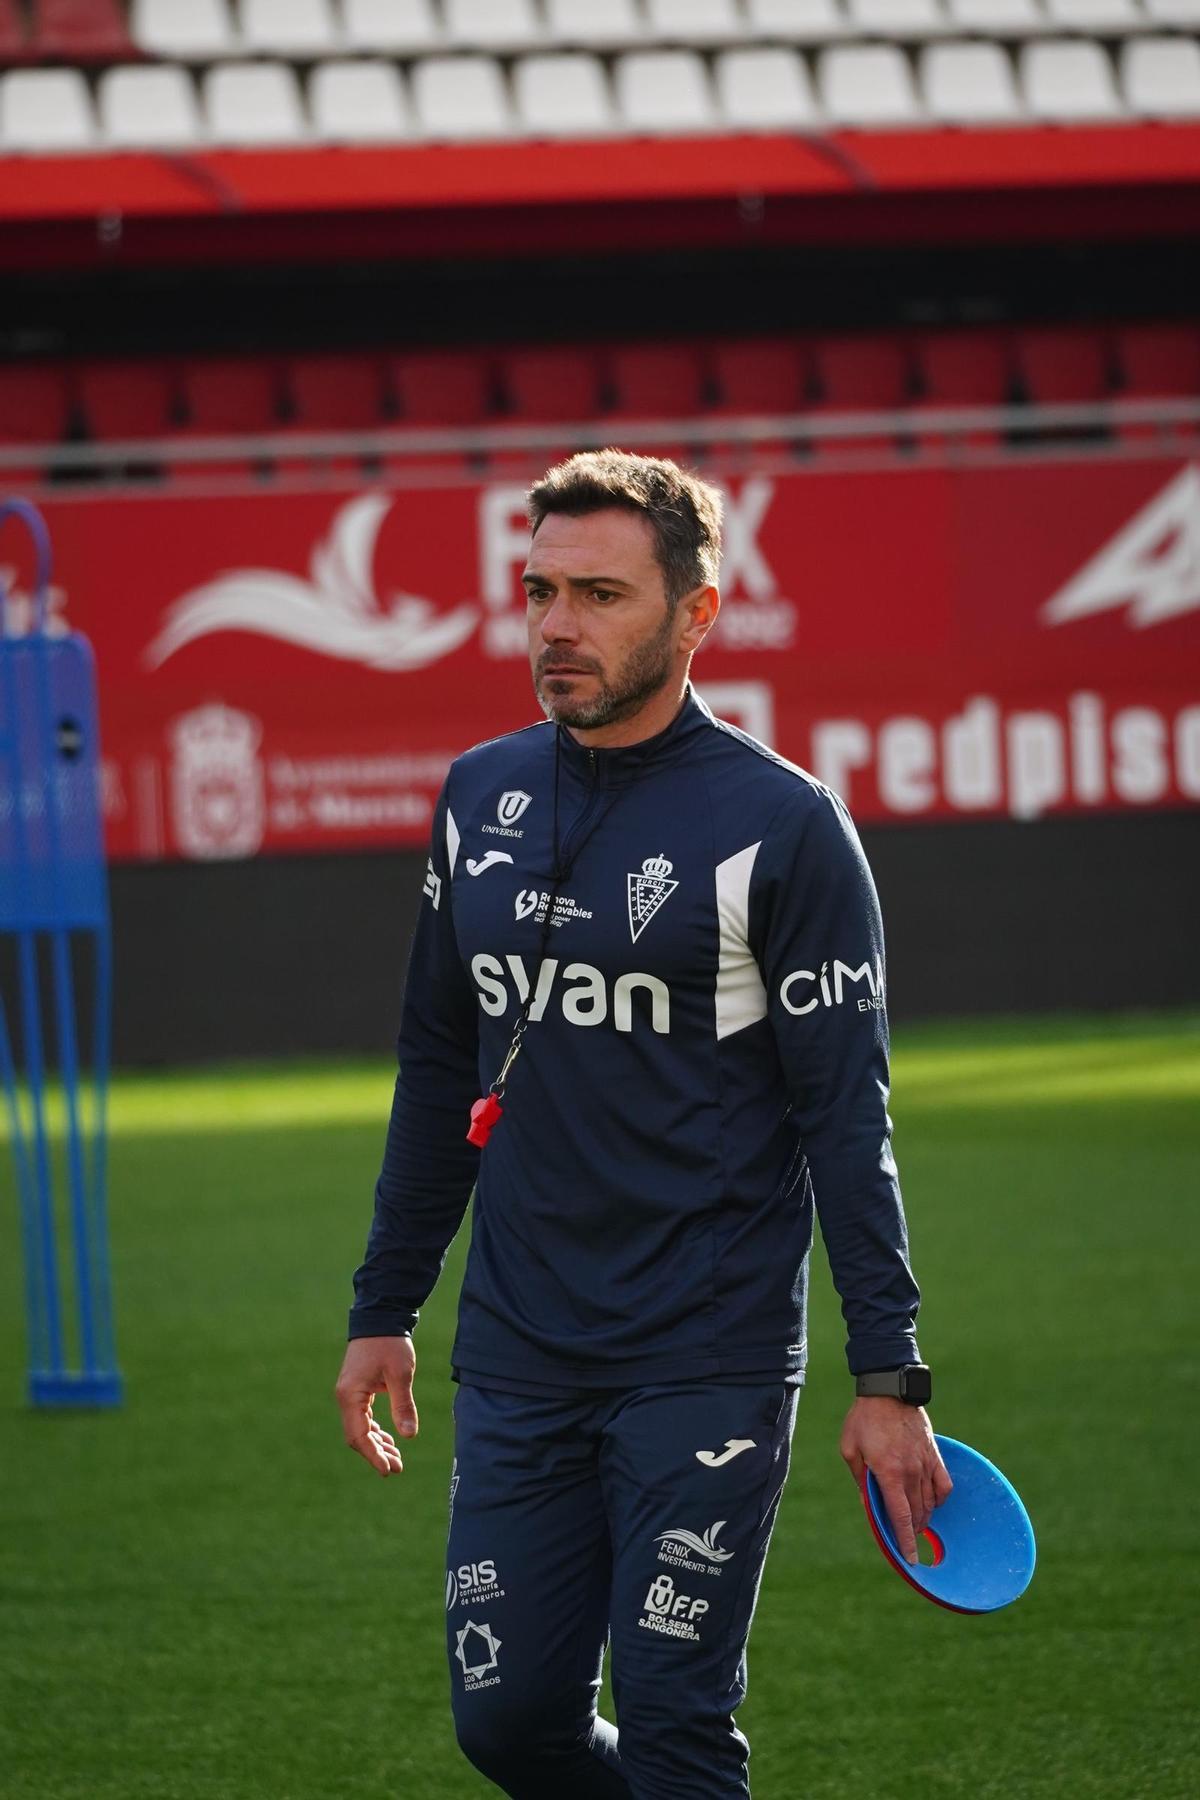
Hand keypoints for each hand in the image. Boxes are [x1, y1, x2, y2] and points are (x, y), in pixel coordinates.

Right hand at [334, 1334, 417, 1477]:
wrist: (380, 1318)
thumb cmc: (390, 1344)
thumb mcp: (400, 1374)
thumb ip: (403, 1405)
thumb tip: (409, 1436)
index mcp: (351, 1395)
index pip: (359, 1435)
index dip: (373, 1455)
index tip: (388, 1470)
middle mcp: (345, 1397)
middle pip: (357, 1436)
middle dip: (376, 1453)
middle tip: (397, 1468)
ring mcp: (349, 1394)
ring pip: (360, 1428)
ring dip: (377, 1444)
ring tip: (397, 1459)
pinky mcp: (357, 1390)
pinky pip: (363, 1418)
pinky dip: (375, 1430)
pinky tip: (389, 1439)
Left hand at [840, 1397, 952, 1563]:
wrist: (889, 1389)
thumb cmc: (863, 1418)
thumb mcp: (850, 1448)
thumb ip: (860, 1478)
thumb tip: (868, 1502)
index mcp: (888, 1473)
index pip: (901, 1517)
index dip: (906, 1541)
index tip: (911, 1559)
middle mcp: (910, 1472)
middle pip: (917, 1514)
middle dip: (913, 1531)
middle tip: (906, 1539)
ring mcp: (925, 1463)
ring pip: (931, 1502)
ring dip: (924, 1517)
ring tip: (916, 1523)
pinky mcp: (934, 1453)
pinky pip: (944, 1484)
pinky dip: (940, 1498)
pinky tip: (931, 1502)